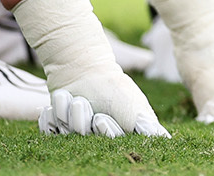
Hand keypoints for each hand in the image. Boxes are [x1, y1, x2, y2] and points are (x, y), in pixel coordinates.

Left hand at [38, 75, 167, 137]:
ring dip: (69, 113)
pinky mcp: (56, 126)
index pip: (108, 145)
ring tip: (75, 97)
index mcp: (117, 137)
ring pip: (67, 135)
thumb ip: (149, 128)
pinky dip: (53, 115)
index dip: (104, 133)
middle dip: (83, 121)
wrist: (84, 67)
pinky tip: (61, 100)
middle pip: (85, 142)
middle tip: (84, 102)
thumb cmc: (114, 87)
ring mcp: (74, 133)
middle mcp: (96, 138)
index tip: (101, 118)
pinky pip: (49, 131)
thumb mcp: (137, 107)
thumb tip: (165, 141)